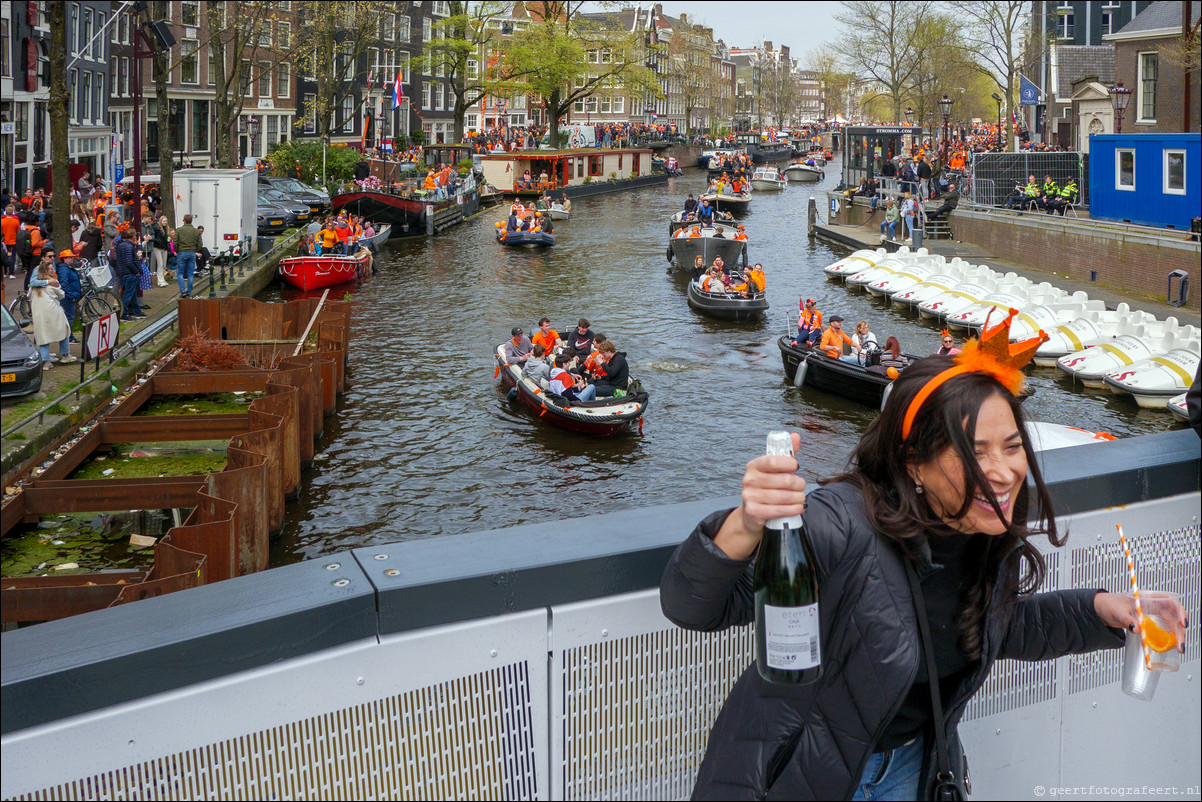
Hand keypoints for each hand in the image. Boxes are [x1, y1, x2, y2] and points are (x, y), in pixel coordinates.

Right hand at [712, 432, 806, 559]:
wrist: (751, 513)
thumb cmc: (767, 488)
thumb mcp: (775, 470)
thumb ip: (786, 453)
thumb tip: (795, 436)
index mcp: (753, 466)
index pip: (772, 461)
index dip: (788, 463)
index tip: (796, 466)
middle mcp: (749, 479)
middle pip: (782, 480)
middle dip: (798, 483)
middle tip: (802, 485)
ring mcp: (749, 496)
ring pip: (783, 496)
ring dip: (798, 498)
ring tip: (801, 497)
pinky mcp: (753, 511)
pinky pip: (778, 510)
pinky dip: (792, 509)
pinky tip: (798, 507)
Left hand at [1094, 591, 1187, 651]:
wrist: (1100, 609)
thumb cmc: (1108, 604)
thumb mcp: (1116, 611)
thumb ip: (1127, 620)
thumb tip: (1136, 628)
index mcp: (1146, 597)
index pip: (1169, 600)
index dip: (1178, 610)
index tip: (1182, 622)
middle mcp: (1152, 605)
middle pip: (1172, 615)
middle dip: (1179, 629)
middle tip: (1180, 643)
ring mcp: (1151, 613)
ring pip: (1170, 623)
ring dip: (1176, 634)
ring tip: (1178, 647)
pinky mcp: (1148, 622)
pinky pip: (1163, 628)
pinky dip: (1169, 636)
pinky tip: (1171, 644)